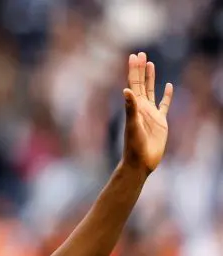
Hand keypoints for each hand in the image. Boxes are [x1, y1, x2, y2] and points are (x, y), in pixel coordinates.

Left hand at [122, 52, 173, 173]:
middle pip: (141, 84)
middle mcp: (141, 108)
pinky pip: (164, 105)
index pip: (134, 84)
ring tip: (150, 64)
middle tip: (141, 53)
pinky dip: (167, 95)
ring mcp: (151, 114)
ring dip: (151, 78)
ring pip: (151, 91)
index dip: (133, 70)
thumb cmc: (134, 146)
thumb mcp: (132, 126)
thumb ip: (130, 109)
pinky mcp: (161, 122)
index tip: (133, 56)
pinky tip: (169, 86)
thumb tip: (126, 90)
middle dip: (140, 69)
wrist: (140, 162)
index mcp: (134, 107)